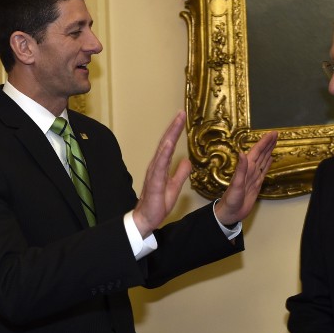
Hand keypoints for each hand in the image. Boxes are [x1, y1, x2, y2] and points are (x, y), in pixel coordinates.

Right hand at [132, 111, 191, 236]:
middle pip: (165, 143)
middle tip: (181, 113)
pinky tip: (169, 143)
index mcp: (161, 167)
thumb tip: (187, 161)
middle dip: (173, 127)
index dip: (175, 131)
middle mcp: (156, 166)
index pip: (169, 145)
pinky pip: (160, 165)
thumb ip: (180, 174)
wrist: (146, 219)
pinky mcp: (155, 182)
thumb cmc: (157, 204)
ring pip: (162, 150)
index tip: (182, 118)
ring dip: (170, 135)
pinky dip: (164, 153)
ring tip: (177, 122)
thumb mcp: (174, 187)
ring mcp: (154, 173)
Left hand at [214, 131, 277, 225]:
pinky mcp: (257, 184)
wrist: (231, 213)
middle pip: (261, 154)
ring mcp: (253, 176)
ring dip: (268, 151)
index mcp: (246, 168)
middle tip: (276, 134)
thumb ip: (240, 169)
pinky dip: (267, 164)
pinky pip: (263, 171)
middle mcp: (250, 170)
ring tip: (275, 142)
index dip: (264, 142)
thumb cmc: (231, 199)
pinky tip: (270, 159)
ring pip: (263, 160)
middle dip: (268, 144)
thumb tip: (242, 153)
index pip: (257, 152)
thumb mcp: (236, 184)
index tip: (272, 134)